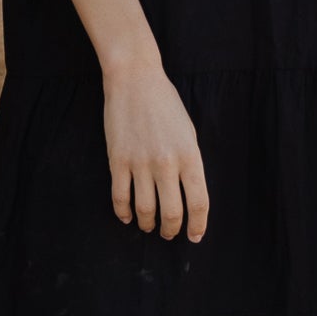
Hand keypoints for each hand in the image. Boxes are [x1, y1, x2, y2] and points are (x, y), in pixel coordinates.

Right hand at [103, 63, 210, 239]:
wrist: (135, 79)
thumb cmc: (166, 104)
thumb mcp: (189, 133)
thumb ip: (189, 164)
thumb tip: (188, 194)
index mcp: (190, 155)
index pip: (198, 202)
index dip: (198, 225)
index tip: (195, 236)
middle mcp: (167, 163)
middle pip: (172, 212)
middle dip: (171, 229)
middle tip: (169, 234)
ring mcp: (140, 162)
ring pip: (145, 209)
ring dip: (149, 224)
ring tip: (150, 227)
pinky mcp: (118, 160)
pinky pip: (120, 196)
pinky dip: (124, 212)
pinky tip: (128, 217)